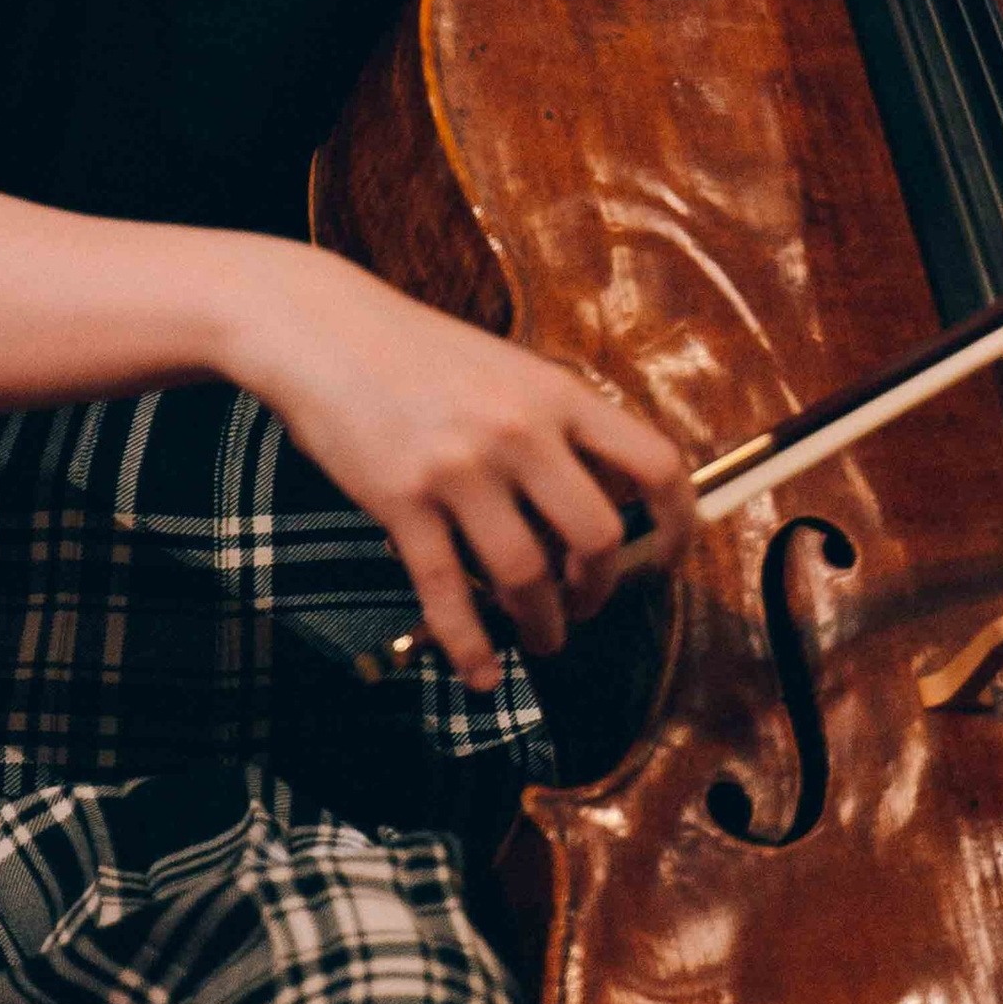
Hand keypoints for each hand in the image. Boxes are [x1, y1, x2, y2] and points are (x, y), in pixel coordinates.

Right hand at [239, 248, 691, 691]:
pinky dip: (469, 646)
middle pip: (598, 536)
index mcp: (559, 395)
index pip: (656, 464)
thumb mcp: (513, 370)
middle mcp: (520, 432)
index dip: (680, 523)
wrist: (322, 330)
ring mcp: (460, 470)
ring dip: (541, 627)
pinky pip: (448, 594)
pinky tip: (478, 673)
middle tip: (586, 604)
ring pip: (527, 577)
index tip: (671, 559)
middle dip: (601, 589)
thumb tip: (611, 499)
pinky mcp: (402, 503)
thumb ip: (561, 426)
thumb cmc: (421, 352)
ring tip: (538, 638)